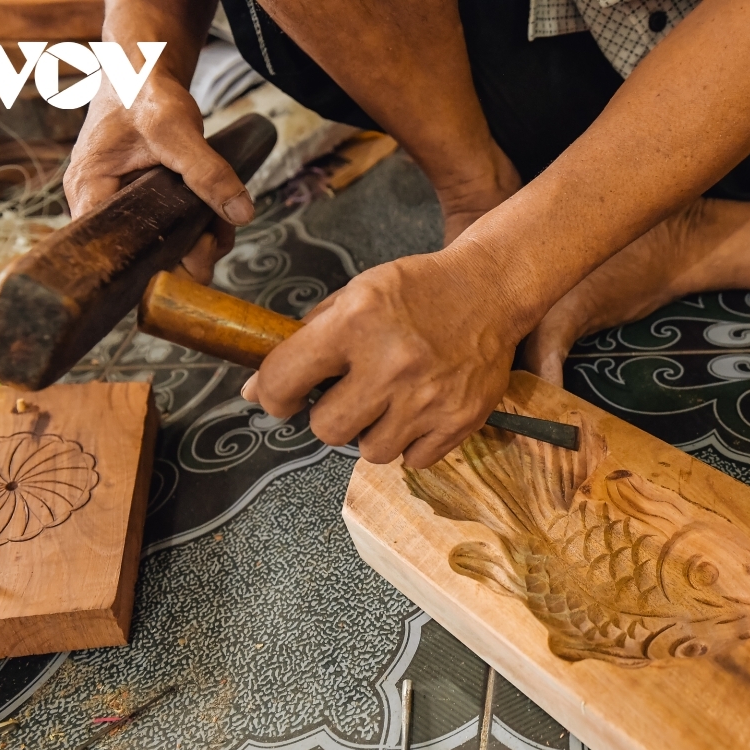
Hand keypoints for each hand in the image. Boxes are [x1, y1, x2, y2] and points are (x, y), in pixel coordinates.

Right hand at [63, 73, 251, 282]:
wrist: (142, 71)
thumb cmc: (142, 93)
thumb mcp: (176, 130)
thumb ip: (208, 172)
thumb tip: (241, 214)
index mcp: (90, 190)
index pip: (111, 250)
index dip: (148, 267)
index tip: (186, 269)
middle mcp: (100, 205)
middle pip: (142, 253)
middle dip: (185, 255)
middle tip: (215, 241)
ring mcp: (123, 206)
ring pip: (162, 243)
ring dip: (198, 242)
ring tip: (222, 228)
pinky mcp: (145, 204)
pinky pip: (171, 227)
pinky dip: (198, 228)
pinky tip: (220, 219)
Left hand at [241, 249, 524, 467]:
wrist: (492, 289)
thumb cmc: (420, 291)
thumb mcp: (358, 293)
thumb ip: (308, 338)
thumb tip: (258, 389)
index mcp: (356, 322)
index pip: (285, 381)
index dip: (274, 396)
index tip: (281, 398)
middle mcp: (391, 363)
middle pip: (327, 429)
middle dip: (330, 416)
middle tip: (349, 396)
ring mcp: (428, 397)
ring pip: (371, 452)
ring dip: (373, 432)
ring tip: (390, 403)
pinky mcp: (460, 419)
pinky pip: (414, 460)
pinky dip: (412, 442)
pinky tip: (419, 411)